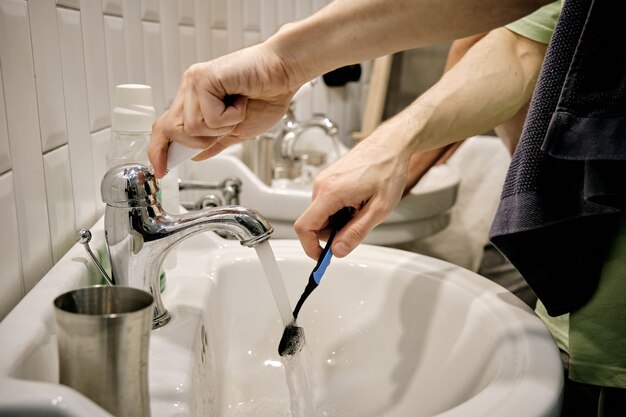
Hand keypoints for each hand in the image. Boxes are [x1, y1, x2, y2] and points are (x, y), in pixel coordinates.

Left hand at [149, 44, 299, 177]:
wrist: (284, 73)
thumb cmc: (268, 96)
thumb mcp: (237, 130)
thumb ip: (215, 143)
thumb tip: (196, 156)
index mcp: (196, 98)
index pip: (166, 127)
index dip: (159, 149)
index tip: (160, 170)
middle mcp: (191, 88)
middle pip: (173, 131)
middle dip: (201, 140)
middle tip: (227, 127)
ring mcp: (195, 82)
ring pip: (192, 128)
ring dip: (221, 127)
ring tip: (238, 109)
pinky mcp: (204, 78)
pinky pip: (209, 117)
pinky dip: (230, 117)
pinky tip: (241, 101)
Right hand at [294, 123, 411, 259]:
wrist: (391, 145)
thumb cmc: (388, 170)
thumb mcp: (379, 209)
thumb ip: (356, 232)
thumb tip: (338, 251)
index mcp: (330, 193)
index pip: (304, 227)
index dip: (310, 247)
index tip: (322, 257)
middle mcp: (321, 185)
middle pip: (314, 223)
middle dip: (332, 233)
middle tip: (358, 226)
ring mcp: (324, 180)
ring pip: (321, 214)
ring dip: (338, 220)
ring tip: (362, 209)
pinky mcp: (329, 179)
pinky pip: (326, 203)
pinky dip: (340, 210)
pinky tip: (358, 201)